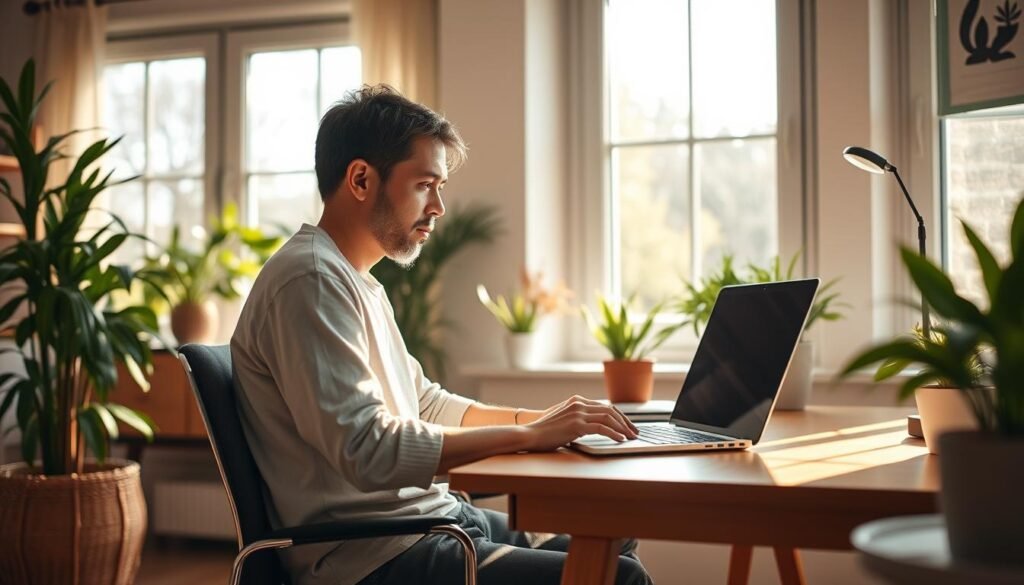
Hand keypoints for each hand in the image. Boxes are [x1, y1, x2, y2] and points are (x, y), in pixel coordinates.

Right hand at [522, 395, 638, 450]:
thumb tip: (594, 426)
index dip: (620, 416)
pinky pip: (601, 428)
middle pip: (610, 410)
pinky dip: (614, 433)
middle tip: (634, 432)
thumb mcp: (563, 420)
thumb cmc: (544, 431)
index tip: (628, 426)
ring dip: (623, 428)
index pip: (605, 406)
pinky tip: (620, 439)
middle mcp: (579, 403)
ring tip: (630, 437)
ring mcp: (578, 413)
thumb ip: (578, 418)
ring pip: (608, 417)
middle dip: (625, 422)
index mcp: (577, 400)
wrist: (529, 434)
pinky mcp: (576, 424)